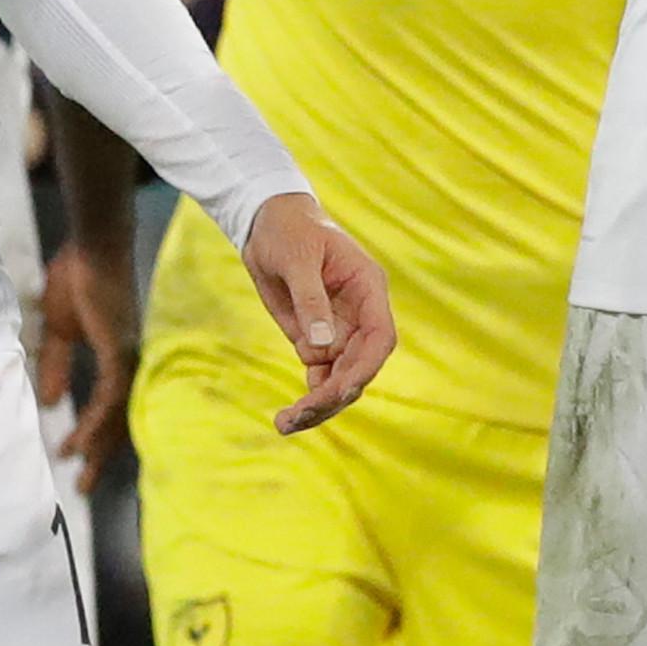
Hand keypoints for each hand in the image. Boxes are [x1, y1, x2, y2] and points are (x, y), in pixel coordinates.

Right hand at [37, 238, 139, 491]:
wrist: (91, 247)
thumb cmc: (76, 279)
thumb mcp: (56, 330)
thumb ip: (56, 364)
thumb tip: (52, 401)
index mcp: (115, 357)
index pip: (110, 407)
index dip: (96, 436)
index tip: (78, 461)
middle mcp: (127, 363)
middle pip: (118, 419)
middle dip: (101, 455)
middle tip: (83, 486)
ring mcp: (126, 358)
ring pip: (117, 414)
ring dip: (98, 445)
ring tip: (80, 471)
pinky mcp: (119, 350)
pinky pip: (110, 396)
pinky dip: (94, 421)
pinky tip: (80, 440)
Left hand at [239, 193, 394, 433]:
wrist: (266, 222)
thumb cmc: (288, 230)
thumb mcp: (297, 258)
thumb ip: (310, 300)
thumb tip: (322, 348)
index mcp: (368, 288)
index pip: (380, 337)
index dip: (364, 368)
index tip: (337, 390)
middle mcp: (360, 314)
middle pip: (360, 367)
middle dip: (334, 395)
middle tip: (300, 415)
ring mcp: (340, 329)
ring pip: (340, 378)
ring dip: (319, 404)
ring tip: (286, 424)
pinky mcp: (316, 338)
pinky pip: (320, 375)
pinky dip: (308, 397)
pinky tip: (288, 417)